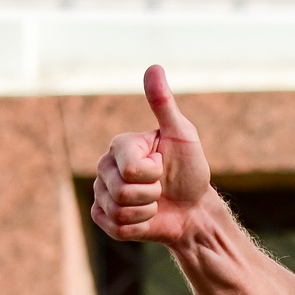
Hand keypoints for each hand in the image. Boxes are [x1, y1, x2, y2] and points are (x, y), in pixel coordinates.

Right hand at [91, 65, 212, 245]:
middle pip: (122, 191)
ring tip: (154, 202)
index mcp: (120, 145)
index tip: (163, 166)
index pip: (129, 168)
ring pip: (119, 210)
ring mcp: (101, 193)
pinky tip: (146, 217)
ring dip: (146, 211)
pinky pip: (116, 227)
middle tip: (160, 187)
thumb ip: (164, 104)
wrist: (193, 208)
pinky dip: (139, 226)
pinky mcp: (103, 218)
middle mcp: (104, 167)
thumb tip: (153, 67)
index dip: (153, 173)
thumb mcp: (182, 134)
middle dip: (151, 194)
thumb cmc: (189, 170)